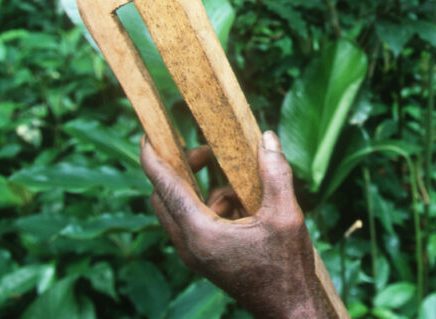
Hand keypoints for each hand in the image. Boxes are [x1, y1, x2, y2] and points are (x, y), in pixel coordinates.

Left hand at [140, 131, 327, 317]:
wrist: (289, 309)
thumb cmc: (286, 266)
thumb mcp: (285, 214)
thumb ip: (274, 173)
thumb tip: (267, 138)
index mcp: (201, 233)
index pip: (165, 187)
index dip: (152, 157)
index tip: (146, 134)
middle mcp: (189, 245)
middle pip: (163, 197)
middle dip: (179, 169)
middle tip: (206, 153)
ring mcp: (194, 255)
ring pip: (180, 210)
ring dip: (202, 189)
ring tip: (238, 183)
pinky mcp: (204, 259)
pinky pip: (195, 223)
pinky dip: (212, 206)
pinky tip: (245, 206)